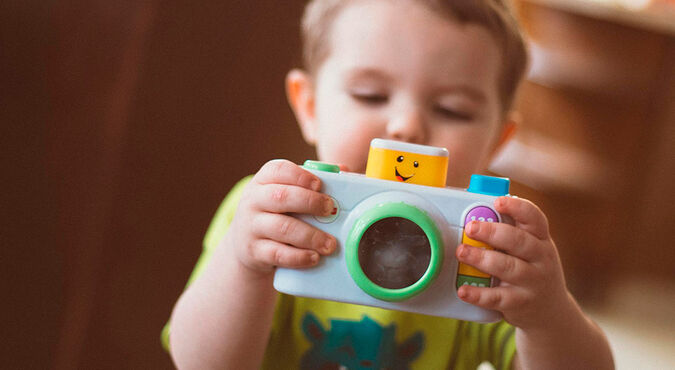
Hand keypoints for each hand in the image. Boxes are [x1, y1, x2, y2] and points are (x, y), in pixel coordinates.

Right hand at [225, 159, 337, 276]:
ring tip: (330, 244)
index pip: (278, 170)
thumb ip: (312, 182)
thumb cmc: (277, 212)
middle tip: (330, 210)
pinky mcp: (253, 251)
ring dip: (310, 236)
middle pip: (281, 197)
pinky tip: (314, 257)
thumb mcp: (287, 193)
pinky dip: (298, 256)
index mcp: (264, 180)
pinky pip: (277, 253)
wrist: (246, 243)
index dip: (300, 176)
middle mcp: (254, 200)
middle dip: (310, 203)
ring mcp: (251, 226)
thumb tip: (345, 170)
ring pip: (282, 228)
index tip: (319, 184)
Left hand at [455, 196, 570, 329]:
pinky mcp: (519, 303)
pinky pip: (497, 298)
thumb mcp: (532, 249)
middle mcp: (541, 259)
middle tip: (470, 227)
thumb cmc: (532, 270)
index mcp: (541, 239)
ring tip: (461, 252)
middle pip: (518, 241)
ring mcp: (532, 282)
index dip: (517, 208)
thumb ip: (511, 231)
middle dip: (492, 232)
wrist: (550, 312)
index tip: (498, 201)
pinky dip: (478, 294)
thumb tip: (477, 210)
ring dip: (482, 259)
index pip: (534, 218)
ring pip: (507, 268)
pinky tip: (463, 289)